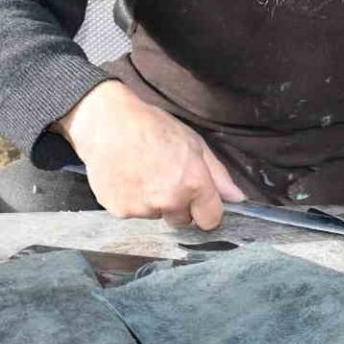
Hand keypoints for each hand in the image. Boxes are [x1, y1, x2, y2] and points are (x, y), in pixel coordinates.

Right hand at [57, 81, 244, 229]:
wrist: (106, 123)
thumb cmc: (152, 127)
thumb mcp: (193, 142)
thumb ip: (217, 174)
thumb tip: (237, 197)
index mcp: (193, 183)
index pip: (210, 220)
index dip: (206, 209)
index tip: (199, 200)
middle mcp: (169, 200)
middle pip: (183, 220)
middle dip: (178, 204)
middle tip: (165, 177)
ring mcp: (143, 208)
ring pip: (157, 215)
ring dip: (154, 202)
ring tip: (143, 173)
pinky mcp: (120, 211)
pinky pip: (134, 214)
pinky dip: (132, 200)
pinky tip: (128, 177)